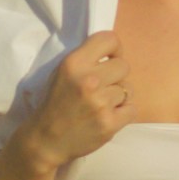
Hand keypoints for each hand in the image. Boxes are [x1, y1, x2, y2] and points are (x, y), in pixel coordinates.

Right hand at [21, 33, 131, 177]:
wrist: (46, 140)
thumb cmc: (55, 104)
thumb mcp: (61, 72)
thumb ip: (86, 60)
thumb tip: (114, 54)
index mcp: (74, 63)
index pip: (109, 39)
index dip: (114, 49)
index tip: (110, 60)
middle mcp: (88, 80)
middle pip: (124, 66)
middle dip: (116, 76)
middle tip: (104, 87)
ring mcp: (100, 103)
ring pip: (128, 89)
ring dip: (118, 97)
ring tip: (101, 105)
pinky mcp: (110, 123)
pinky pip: (132, 109)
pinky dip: (123, 113)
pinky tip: (108, 116)